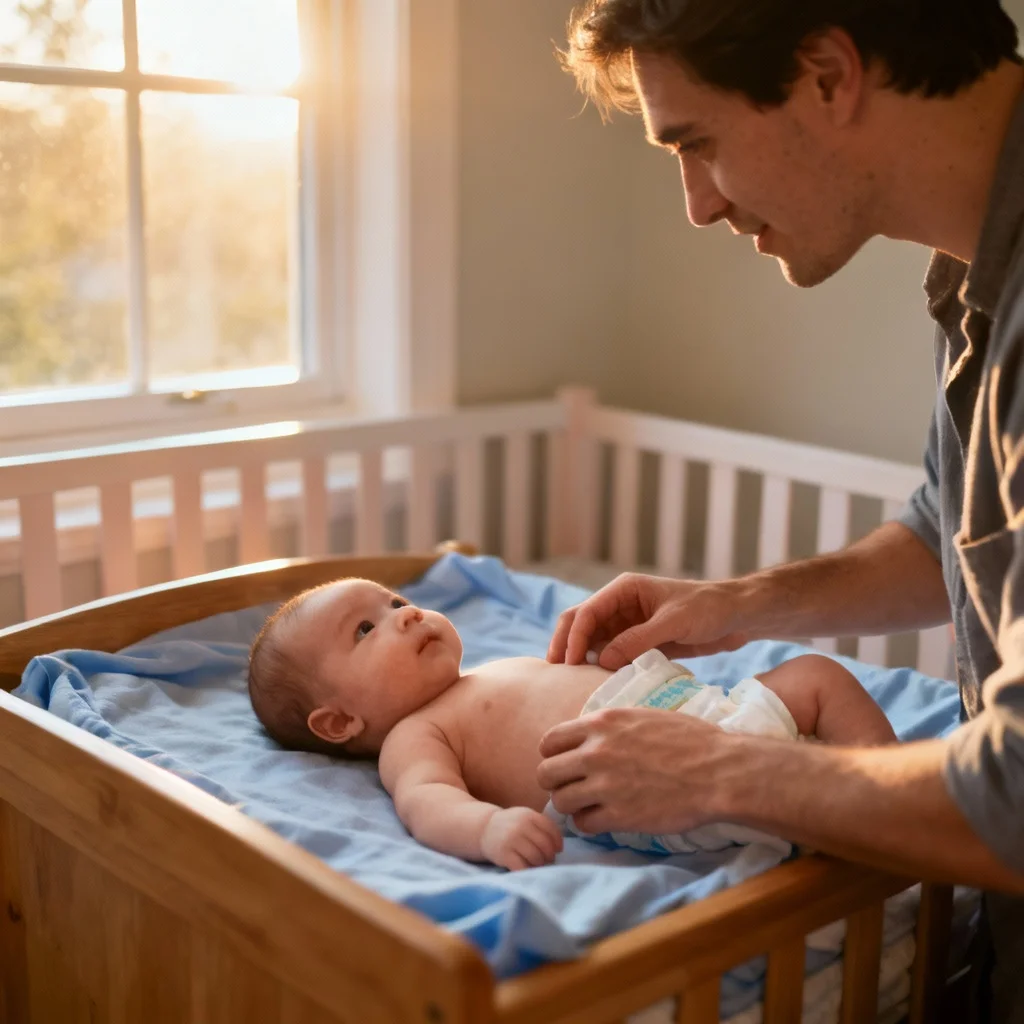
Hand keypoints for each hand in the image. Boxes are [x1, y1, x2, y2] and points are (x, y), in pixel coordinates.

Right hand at [480, 807, 563, 870]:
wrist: (484, 829)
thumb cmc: (511, 825)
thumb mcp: (525, 817)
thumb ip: (542, 826)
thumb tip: (559, 847)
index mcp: (529, 815)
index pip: (551, 829)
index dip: (557, 842)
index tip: (558, 850)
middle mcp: (521, 826)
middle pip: (545, 845)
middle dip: (550, 856)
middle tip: (548, 860)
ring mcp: (511, 840)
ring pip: (536, 857)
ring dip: (540, 864)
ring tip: (537, 864)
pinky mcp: (504, 854)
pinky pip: (522, 867)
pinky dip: (528, 870)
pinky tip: (527, 868)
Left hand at [537, 707, 739, 835]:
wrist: (720, 772)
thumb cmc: (690, 740)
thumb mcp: (643, 716)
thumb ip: (609, 725)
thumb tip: (588, 734)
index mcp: (602, 723)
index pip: (549, 741)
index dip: (554, 755)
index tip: (566, 764)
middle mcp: (596, 752)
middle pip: (546, 773)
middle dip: (556, 782)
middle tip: (573, 787)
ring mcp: (605, 785)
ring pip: (560, 801)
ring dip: (571, 805)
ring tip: (589, 804)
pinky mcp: (619, 816)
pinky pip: (582, 824)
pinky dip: (589, 823)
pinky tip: (604, 817)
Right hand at [547, 572, 750, 668]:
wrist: (736, 617)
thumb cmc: (708, 609)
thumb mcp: (674, 622)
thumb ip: (639, 639)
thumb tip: (602, 661)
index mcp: (624, 590)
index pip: (586, 612)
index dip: (573, 637)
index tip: (568, 663)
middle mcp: (619, 606)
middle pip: (580, 624)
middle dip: (565, 645)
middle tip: (556, 673)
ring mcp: (626, 626)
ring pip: (591, 642)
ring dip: (581, 658)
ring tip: (571, 683)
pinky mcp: (637, 643)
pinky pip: (610, 655)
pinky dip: (600, 668)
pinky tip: (595, 684)